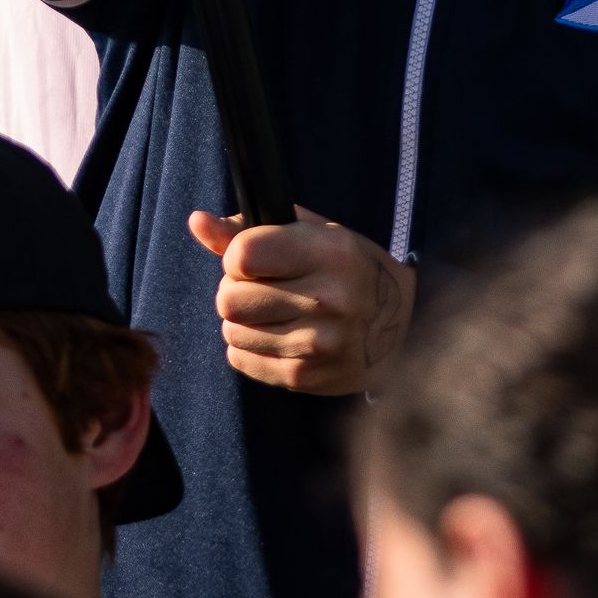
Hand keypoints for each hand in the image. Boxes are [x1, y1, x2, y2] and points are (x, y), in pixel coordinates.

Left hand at [187, 205, 416, 394]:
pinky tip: (277, 336)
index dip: (238, 256)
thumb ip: (250, 229)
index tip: (257, 258)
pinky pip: (241, 359)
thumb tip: (196, 221)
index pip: (242, 255)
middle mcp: (327, 300)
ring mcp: (317, 344)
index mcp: (330, 254)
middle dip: (236, 290)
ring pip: (231, 330)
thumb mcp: (312, 236)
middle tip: (262, 287)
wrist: (401, 328)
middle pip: (228, 298)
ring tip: (273, 312)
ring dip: (242, 320)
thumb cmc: (348, 269)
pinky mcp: (306, 377)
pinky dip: (249, 346)